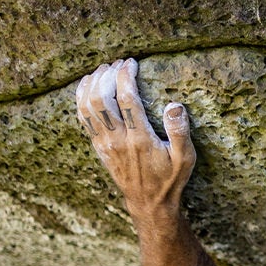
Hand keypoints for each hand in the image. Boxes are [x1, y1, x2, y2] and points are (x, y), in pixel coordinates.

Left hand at [75, 58, 194, 219]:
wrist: (148, 202)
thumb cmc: (169, 178)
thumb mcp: (185, 159)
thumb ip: (180, 131)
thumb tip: (175, 105)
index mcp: (140, 139)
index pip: (127, 99)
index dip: (126, 76)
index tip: (131, 63)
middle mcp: (118, 139)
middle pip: (101, 98)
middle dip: (106, 75)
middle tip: (117, 64)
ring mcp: (104, 143)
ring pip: (87, 106)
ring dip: (92, 83)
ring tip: (103, 70)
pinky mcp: (98, 146)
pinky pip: (82, 117)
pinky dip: (81, 97)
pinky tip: (87, 85)